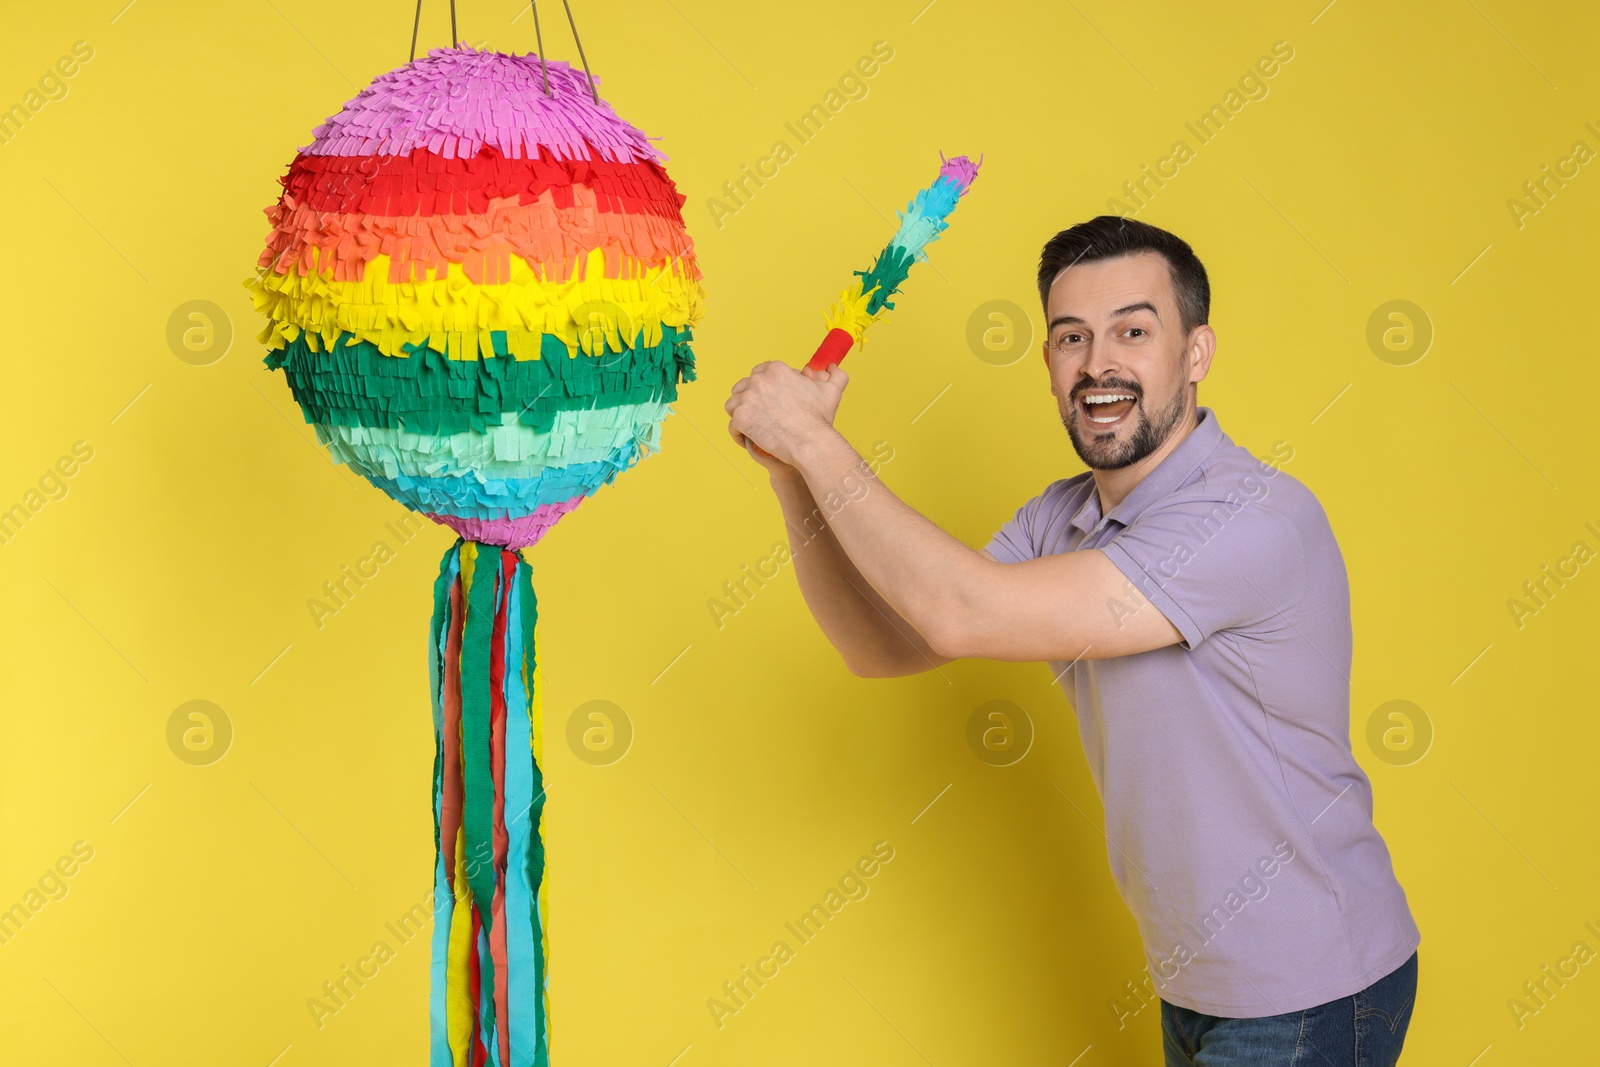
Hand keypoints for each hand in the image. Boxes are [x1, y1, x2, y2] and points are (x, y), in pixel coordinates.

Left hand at [725, 361, 848, 468]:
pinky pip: (732, 426)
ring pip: (734, 404)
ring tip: (751, 425)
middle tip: (760, 414)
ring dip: (740, 413)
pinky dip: (738, 434)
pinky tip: (747, 439)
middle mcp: (758, 380)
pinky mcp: (740, 418)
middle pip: (744, 386)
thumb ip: (835, 375)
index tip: (769, 400)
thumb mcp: (832, 391)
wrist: (810, 442)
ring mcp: (747, 399)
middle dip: (749, 399)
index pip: (760, 372)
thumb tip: (831, 367)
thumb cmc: (820, 418)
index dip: (763, 386)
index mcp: (776, 370)